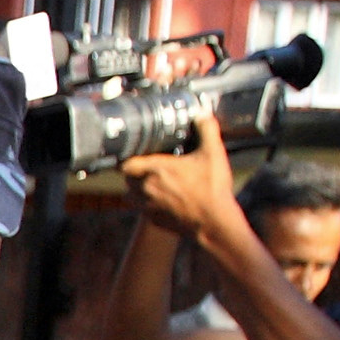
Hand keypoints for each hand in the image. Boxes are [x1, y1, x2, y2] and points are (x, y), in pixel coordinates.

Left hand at [118, 106, 240, 240]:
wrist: (214, 223)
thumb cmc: (212, 189)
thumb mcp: (214, 153)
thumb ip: (207, 130)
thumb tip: (203, 116)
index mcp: (156, 169)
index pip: (126, 162)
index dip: (129, 157)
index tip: (138, 154)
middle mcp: (146, 188)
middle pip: (127, 178)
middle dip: (135, 172)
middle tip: (149, 166)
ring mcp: (147, 206)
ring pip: (131, 195)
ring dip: (138, 188)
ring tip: (154, 182)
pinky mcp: (153, 221)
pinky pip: (142, 210)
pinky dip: (148, 203)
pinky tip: (164, 199)